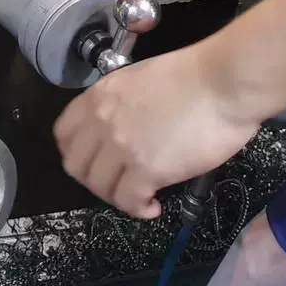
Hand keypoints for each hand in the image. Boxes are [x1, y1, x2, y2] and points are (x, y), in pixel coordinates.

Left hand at [54, 43, 262, 218]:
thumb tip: (126, 128)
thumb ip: (120, 105)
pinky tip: (154, 206)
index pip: (63, 134)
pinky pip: (128, 200)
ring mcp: (121, 146)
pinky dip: (138, 209)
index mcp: (98, 96)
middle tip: (118, 183)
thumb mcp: (138, 80)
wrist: (223, 82)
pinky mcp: (147, 169)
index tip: (96, 162)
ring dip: (116, 197)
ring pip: (99, 187)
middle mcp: (101, 121)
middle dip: (94, 180)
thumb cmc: (193, 76)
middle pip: (75, 165)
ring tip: (139, 197)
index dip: (76, 153)